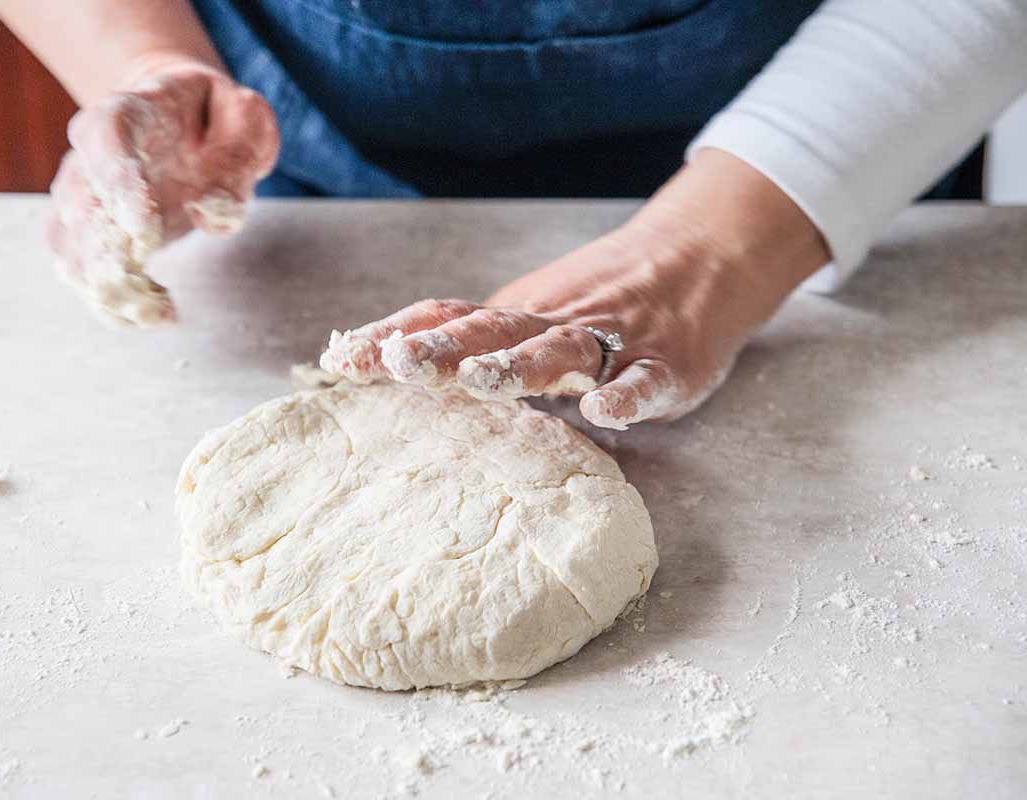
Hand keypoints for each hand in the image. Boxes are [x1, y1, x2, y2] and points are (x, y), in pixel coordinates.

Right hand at [47, 58, 279, 324]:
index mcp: (126, 112)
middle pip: (80, 211)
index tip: (145, 234)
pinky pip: (83, 274)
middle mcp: (89, 157)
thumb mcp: (245, 121)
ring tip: (161, 313)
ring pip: (73, 252)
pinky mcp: (89, 234)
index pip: (105, 142)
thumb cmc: (217, 119)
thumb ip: (237, 157)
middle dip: (111, 263)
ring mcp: (81, 197)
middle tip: (155, 303)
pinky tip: (155, 313)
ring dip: (111, 293)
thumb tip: (209, 211)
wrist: (182, 121)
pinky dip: (112, 303)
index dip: (118, 187)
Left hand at [321, 150, 829, 428]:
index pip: (445, 318)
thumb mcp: (530, 312)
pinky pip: (646, 380)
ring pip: (562, 349)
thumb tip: (381, 360)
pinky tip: (605, 412)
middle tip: (397, 364)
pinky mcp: (667, 364)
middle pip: (492, 329)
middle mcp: (554, 321)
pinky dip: (627, 395)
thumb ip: (474, 339)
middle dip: (442, 348)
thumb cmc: (600, 298)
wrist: (700, 255)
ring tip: (482, 381)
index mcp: (516, 313)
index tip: (339, 360)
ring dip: (520, 364)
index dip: (393, 337)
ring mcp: (611, 340)